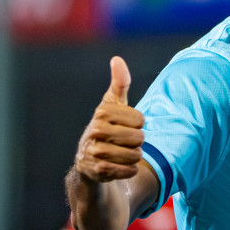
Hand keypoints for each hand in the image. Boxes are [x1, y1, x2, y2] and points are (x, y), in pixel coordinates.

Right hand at [74, 57, 145, 182]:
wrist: (88, 162)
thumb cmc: (107, 128)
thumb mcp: (113, 106)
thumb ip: (119, 84)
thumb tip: (117, 59)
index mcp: (102, 112)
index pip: (140, 120)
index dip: (139, 124)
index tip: (127, 125)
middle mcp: (95, 130)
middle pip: (139, 138)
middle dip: (137, 143)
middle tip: (124, 143)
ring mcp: (95, 151)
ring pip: (134, 155)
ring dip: (134, 157)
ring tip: (123, 154)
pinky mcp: (97, 171)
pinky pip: (128, 170)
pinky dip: (130, 170)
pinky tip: (121, 166)